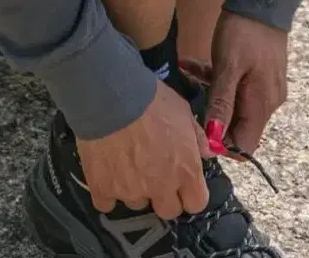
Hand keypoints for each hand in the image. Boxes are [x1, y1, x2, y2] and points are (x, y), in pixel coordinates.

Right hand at [77, 81, 209, 220]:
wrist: (112, 97)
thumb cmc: (152, 100)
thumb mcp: (182, 110)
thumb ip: (197, 136)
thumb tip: (206, 153)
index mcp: (185, 170)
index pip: (196, 203)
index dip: (189, 193)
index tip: (181, 181)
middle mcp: (160, 187)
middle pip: (167, 211)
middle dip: (162, 195)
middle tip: (153, 172)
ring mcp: (130, 192)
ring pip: (136, 203)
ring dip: (134, 189)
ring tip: (125, 163)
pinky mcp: (102, 189)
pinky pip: (106, 203)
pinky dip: (107, 191)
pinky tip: (105, 172)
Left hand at [194, 11, 288, 157]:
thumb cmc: (245, 31)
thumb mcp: (227, 66)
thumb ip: (221, 103)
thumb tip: (213, 139)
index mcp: (263, 104)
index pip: (245, 146)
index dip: (221, 145)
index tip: (197, 131)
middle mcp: (268, 101)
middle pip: (238, 126)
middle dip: (212, 118)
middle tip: (185, 103)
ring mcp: (264, 86)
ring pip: (234, 103)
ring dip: (209, 94)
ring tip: (185, 74)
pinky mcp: (259, 72)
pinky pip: (236, 85)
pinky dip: (215, 79)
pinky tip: (191, 64)